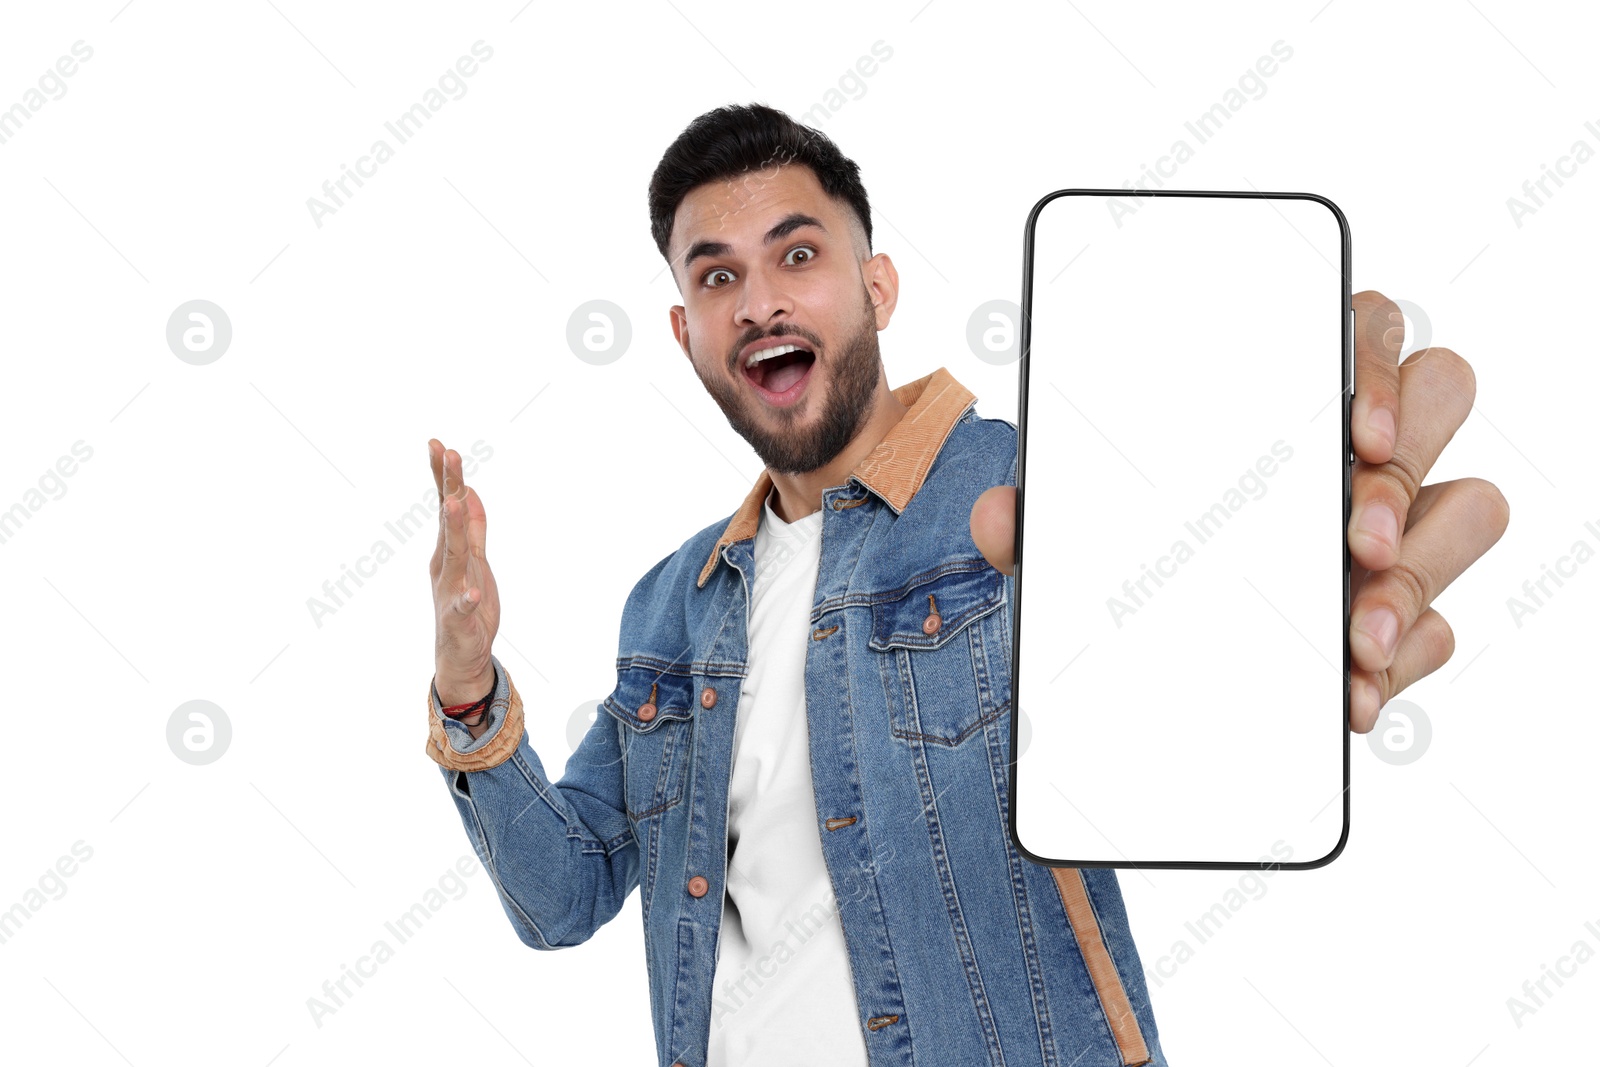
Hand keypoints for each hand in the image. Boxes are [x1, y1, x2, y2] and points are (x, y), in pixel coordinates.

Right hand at [429, 439, 500, 707]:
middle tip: (449, 453)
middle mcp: (446, 564)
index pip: (447, 505)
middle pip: (449, 519)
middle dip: (449, 486)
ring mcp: (451, 589)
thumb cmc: (468, 603)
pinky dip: (467, 600)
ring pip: (455, 554)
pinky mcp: (460, 617)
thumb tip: (470, 492)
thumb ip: (474, 527)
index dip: (444, 476)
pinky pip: (463, 607)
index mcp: (449, 549)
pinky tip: (472, 595)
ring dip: (454, 528)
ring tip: (454, 503)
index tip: (438, 443)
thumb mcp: (475, 560)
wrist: (462, 653)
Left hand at [969, 289, 1510, 733]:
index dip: (1376, 366)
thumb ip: (1046, 514)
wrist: (1163, 635)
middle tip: (1354, 541)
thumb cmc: (1139, 534)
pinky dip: (1402, 659)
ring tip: (1351, 639)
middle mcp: (1361, 436)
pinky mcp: (1405, 605)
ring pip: (1468, 509)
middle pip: (1442, 399)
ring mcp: (1399, 517)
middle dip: (1404, 471)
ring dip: (1419, 575)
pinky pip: (1440, 622)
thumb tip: (995, 518)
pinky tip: (1351, 696)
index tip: (1355, 432)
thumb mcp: (1087, 522)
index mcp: (1289, 384)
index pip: (1364, 326)